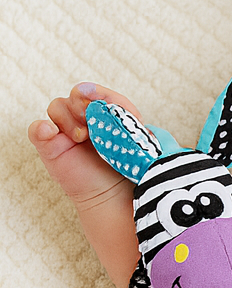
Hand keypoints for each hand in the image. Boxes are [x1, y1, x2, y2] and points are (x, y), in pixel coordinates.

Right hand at [29, 83, 139, 206]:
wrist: (113, 195)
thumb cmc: (127, 168)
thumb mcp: (138, 143)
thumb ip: (138, 127)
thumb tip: (137, 120)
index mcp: (102, 113)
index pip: (96, 93)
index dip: (101, 95)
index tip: (111, 106)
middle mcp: (81, 118)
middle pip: (76, 95)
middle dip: (86, 104)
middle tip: (94, 120)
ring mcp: (64, 131)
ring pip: (57, 106)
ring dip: (70, 117)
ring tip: (83, 136)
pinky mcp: (50, 147)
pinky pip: (37, 130)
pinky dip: (42, 128)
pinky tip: (52, 132)